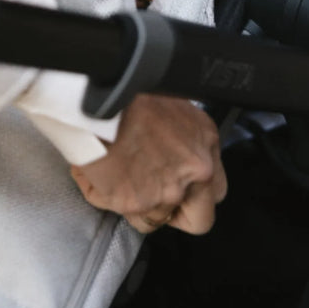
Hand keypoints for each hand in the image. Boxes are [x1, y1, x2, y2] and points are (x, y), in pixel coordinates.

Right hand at [69, 95, 226, 234]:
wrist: (97, 91)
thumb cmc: (126, 87)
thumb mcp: (169, 102)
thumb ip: (179, 135)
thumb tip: (166, 149)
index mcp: (205, 141)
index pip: (216, 189)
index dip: (193, 194)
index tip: (175, 188)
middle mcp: (196, 170)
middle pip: (199, 220)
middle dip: (173, 214)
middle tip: (148, 195)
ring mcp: (168, 190)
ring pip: (153, 219)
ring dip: (131, 204)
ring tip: (109, 173)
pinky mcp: (135, 201)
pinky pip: (116, 209)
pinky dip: (101, 194)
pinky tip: (92, 170)